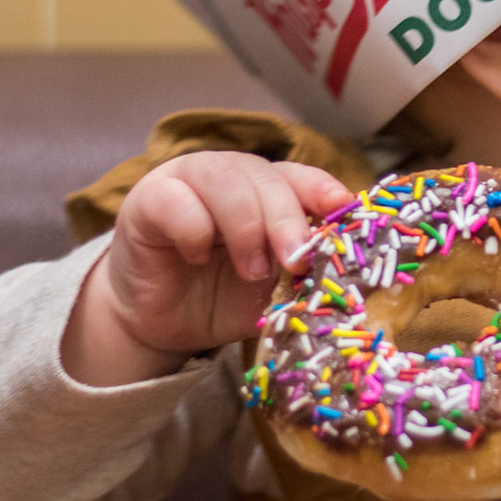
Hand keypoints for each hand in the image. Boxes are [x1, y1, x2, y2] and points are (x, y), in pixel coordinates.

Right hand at [61, 152, 352, 387]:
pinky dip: (194, 230)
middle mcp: (229, 174)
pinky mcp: (147, 200)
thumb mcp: (276, 288)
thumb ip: (306, 271)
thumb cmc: (225, 298)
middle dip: (286, 218)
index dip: (320, 187)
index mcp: (266, 189)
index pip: (298, 175)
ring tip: (252, 270)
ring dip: (245, 226)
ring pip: (222, 178)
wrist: (165, 326)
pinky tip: (197, 257)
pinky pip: (175, 200)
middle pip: (264, 175)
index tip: (340, 207)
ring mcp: (185, 181)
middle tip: (296, 259)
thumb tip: (352, 273)